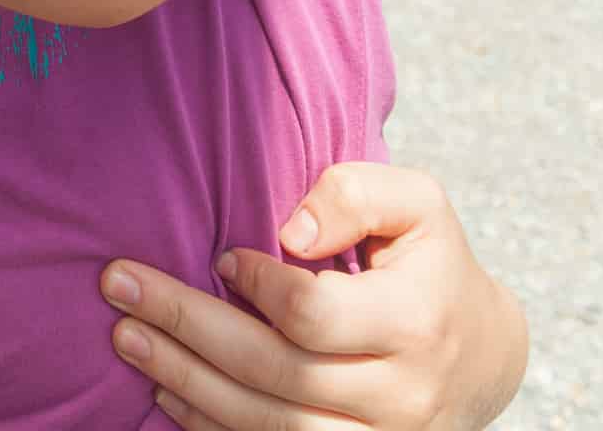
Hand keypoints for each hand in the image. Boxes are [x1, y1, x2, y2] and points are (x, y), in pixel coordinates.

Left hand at [100, 163, 526, 430]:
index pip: (312, 314)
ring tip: (126, 340)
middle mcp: (400, 396)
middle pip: (274, 372)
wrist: (484, 358)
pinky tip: (167, 394)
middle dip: (186, 329)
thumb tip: (291, 231)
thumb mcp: (418, 206)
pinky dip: (213, 428)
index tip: (220, 257)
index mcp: (415, 323)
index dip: (256, 285)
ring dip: (186, 382)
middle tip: (118, 288)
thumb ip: (356, 194)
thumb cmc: (432, 266)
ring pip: (267, 425)